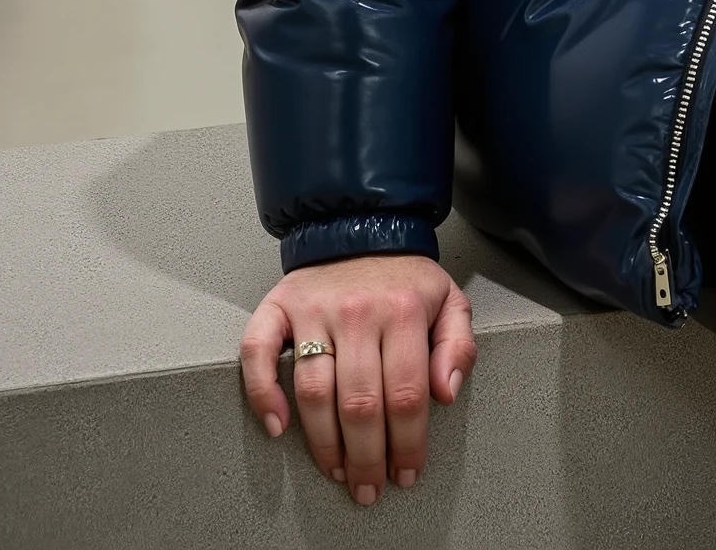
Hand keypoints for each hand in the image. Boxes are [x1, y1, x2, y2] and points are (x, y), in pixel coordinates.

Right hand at [241, 253, 475, 505]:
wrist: (362, 227)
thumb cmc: (405, 277)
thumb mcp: (450, 300)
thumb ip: (457, 346)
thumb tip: (446, 392)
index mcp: (404, 311)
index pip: (407, 394)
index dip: (408, 443)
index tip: (406, 472)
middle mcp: (357, 312)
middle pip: (360, 404)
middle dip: (367, 458)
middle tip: (369, 488)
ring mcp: (313, 311)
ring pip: (314, 392)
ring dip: (324, 444)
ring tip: (337, 471)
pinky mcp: (278, 307)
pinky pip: (258, 355)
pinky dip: (262, 394)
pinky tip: (276, 427)